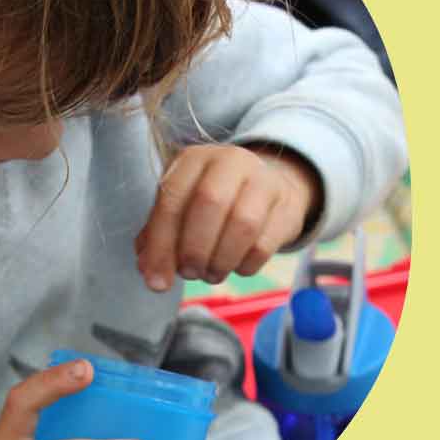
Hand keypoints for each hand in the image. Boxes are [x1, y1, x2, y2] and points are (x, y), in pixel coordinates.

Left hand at [136, 143, 321, 290]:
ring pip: (243, 224)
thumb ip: (158, 238)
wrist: (266, 188)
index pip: (172, 197)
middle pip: (210, 202)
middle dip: (194, 249)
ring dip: (220, 260)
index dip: (161, 243)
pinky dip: (245, 265)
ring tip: (210, 273)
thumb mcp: (180, 208)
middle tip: (189, 273)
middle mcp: (229, 160)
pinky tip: (235, 266)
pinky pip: (264, 244)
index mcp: (193, 158)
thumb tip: (152, 275)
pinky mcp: (287, 206)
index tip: (157, 280)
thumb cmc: (210, 203)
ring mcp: (263, 180)